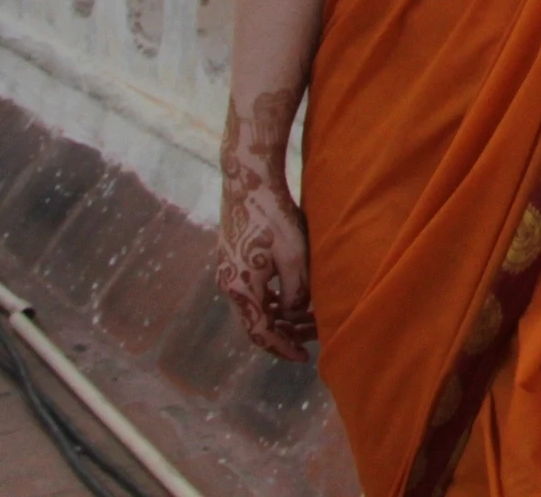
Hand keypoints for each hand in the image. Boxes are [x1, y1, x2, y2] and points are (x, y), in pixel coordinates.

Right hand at [216, 93, 317, 360]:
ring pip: (255, 307)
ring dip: (280, 317)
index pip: (261, 333)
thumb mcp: (294, 256)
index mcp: (240, 289)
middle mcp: (228, 284)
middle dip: (284, 335)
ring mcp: (228, 271)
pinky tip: (294, 296)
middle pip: (256, 323)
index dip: (284, 348)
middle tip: (311, 339)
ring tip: (308, 319)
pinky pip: (254, 291)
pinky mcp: (233, 258)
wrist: (248, 182)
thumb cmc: (274, 217)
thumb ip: (296, 292)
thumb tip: (295, 313)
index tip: (305, 357)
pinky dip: (273, 300)